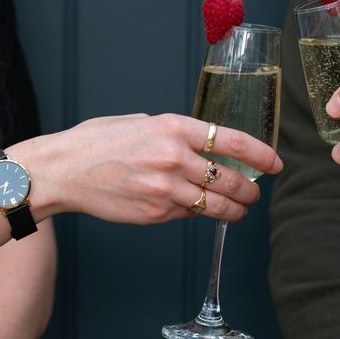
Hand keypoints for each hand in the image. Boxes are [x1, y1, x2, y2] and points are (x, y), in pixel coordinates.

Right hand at [21, 114, 282, 223]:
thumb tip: (209, 147)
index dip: (262, 155)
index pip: (233, 142)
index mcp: (174, 128)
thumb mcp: (143, 123)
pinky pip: (189, 215)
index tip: (276, 164)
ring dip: (234, 210)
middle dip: (250, 190)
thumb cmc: (99, 142)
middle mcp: (174, 159)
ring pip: (216, 206)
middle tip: (254, 193)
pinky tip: (198, 209)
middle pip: (231, 180)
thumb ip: (178, 135)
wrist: (64, 170)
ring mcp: (165, 190)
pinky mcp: (156, 214)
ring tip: (238, 209)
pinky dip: (199, 214)